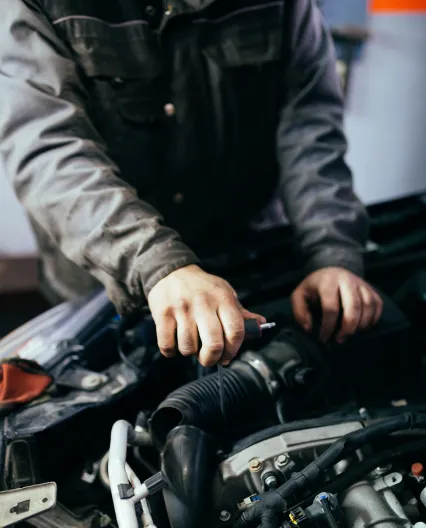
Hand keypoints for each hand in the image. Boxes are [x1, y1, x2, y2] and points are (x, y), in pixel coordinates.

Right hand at [148, 265, 264, 366]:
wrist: (171, 271)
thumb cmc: (202, 287)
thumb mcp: (225, 293)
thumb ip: (241, 312)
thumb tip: (261, 324)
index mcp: (223, 299)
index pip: (236, 331)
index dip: (233, 350)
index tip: (227, 357)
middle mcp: (204, 303)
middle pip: (214, 344)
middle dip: (212, 359)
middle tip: (209, 359)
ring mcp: (182, 309)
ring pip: (188, 348)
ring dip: (190, 353)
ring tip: (190, 344)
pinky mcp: (162, 314)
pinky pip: (167, 345)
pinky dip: (171, 351)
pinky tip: (174, 344)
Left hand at [291, 267, 382, 343]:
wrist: (330, 271)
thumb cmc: (314, 287)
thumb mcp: (299, 296)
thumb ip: (299, 312)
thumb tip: (309, 328)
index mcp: (327, 281)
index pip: (330, 307)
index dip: (328, 326)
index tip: (324, 338)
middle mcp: (346, 280)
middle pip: (353, 306)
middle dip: (347, 328)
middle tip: (340, 339)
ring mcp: (361, 283)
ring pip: (368, 306)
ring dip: (361, 325)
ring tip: (350, 334)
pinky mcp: (371, 288)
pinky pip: (377, 305)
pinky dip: (372, 319)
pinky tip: (362, 328)